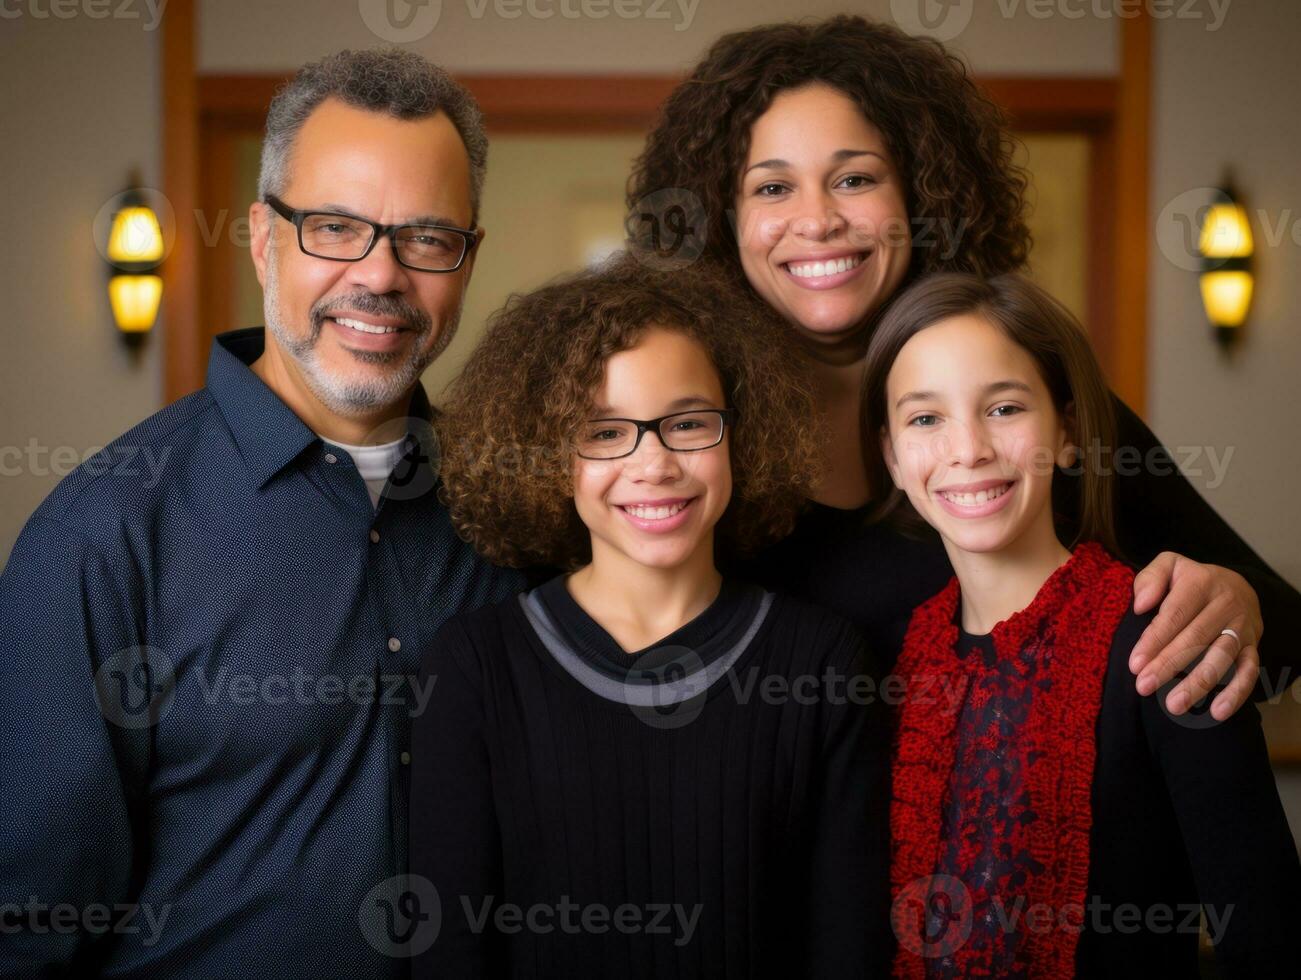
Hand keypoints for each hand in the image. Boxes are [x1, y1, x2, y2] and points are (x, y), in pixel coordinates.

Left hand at [1129, 552, 1261, 721]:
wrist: (1236, 585)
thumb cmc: (1190, 581)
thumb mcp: (1168, 566)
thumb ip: (1150, 578)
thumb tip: (1140, 605)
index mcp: (1201, 583)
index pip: (1175, 614)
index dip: (1154, 640)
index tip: (1135, 665)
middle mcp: (1225, 604)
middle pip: (1196, 638)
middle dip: (1168, 665)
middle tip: (1144, 687)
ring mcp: (1242, 627)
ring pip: (1221, 657)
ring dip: (1198, 683)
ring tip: (1174, 705)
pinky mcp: (1254, 646)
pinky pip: (1250, 671)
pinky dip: (1236, 693)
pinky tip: (1217, 711)